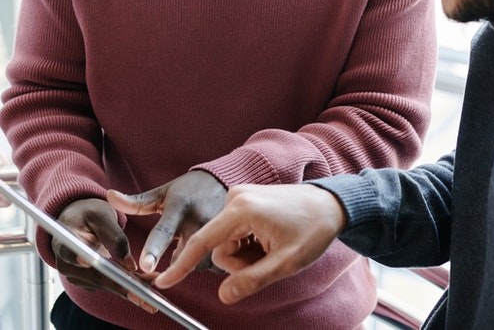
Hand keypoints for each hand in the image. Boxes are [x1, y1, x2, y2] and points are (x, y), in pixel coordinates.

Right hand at [54, 198, 157, 313]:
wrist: (79, 222)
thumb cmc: (89, 213)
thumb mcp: (101, 215)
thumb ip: (114, 236)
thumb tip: (129, 264)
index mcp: (64, 241)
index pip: (70, 252)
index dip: (80, 259)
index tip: (91, 262)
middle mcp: (66, 264)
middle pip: (95, 275)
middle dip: (122, 282)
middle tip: (147, 286)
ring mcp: (77, 276)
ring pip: (106, 284)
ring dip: (130, 285)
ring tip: (153, 282)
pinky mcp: (88, 282)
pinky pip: (110, 285)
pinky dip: (127, 284)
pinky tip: (145, 284)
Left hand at [107, 170, 227, 273]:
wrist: (224, 179)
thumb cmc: (188, 188)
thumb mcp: (163, 192)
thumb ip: (136, 202)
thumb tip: (109, 196)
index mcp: (178, 208)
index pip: (163, 232)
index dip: (153, 250)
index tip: (145, 267)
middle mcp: (199, 218)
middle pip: (185, 257)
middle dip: (178, 265)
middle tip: (173, 260)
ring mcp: (219, 229)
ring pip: (202, 262)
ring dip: (195, 262)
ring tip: (195, 247)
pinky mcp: (234, 237)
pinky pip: (218, 262)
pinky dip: (211, 260)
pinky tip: (211, 248)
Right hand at [153, 183, 346, 303]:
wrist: (331, 204)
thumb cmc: (312, 230)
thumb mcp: (285, 263)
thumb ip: (252, 281)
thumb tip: (224, 296)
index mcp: (242, 210)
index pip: (202, 243)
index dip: (182, 266)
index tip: (162, 281)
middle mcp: (235, 198)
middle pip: (220, 248)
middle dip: (241, 263)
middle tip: (270, 260)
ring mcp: (239, 197)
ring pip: (227, 243)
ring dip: (247, 254)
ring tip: (273, 247)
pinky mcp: (244, 200)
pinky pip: (235, 232)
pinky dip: (250, 244)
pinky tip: (270, 239)